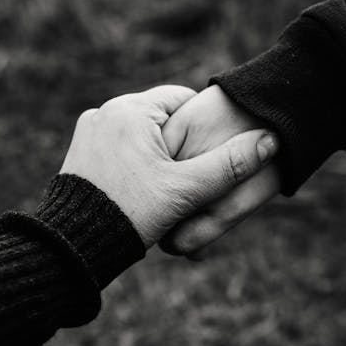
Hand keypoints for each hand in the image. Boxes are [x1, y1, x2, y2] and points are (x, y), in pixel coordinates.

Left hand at [59, 85, 277, 247]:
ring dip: (156, 154)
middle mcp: (105, 111)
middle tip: (190, 176)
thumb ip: (229, 166)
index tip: (211, 155)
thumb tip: (272, 141)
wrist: (74, 246)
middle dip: (179, 144)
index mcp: (131, 109)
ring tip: (167, 185)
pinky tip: (141, 189)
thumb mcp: (185, 191)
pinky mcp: (79, 152)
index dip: (205, 126)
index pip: (183, 99)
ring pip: (139, 134)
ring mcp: (89, 131)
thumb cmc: (131, 215)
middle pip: (160, 118)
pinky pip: (117, 147)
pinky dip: (133, 162)